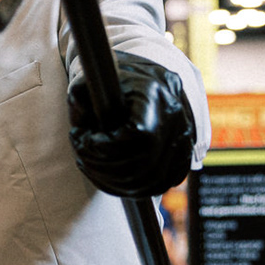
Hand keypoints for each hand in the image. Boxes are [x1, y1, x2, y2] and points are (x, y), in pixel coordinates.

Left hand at [67, 55, 194, 197]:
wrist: (138, 75)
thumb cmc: (105, 81)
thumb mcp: (85, 82)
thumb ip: (79, 98)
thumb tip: (82, 125)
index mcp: (153, 92)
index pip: (140, 135)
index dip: (108, 147)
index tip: (86, 141)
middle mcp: (176, 114)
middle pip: (147, 164)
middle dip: (106, 169)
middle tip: (82, 158)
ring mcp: (185, 134)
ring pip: (157, 180)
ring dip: (118, 184)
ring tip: (92, 168)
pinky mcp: (185, 151)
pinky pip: (166, 182)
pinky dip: (137, 189)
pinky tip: (112, 180)